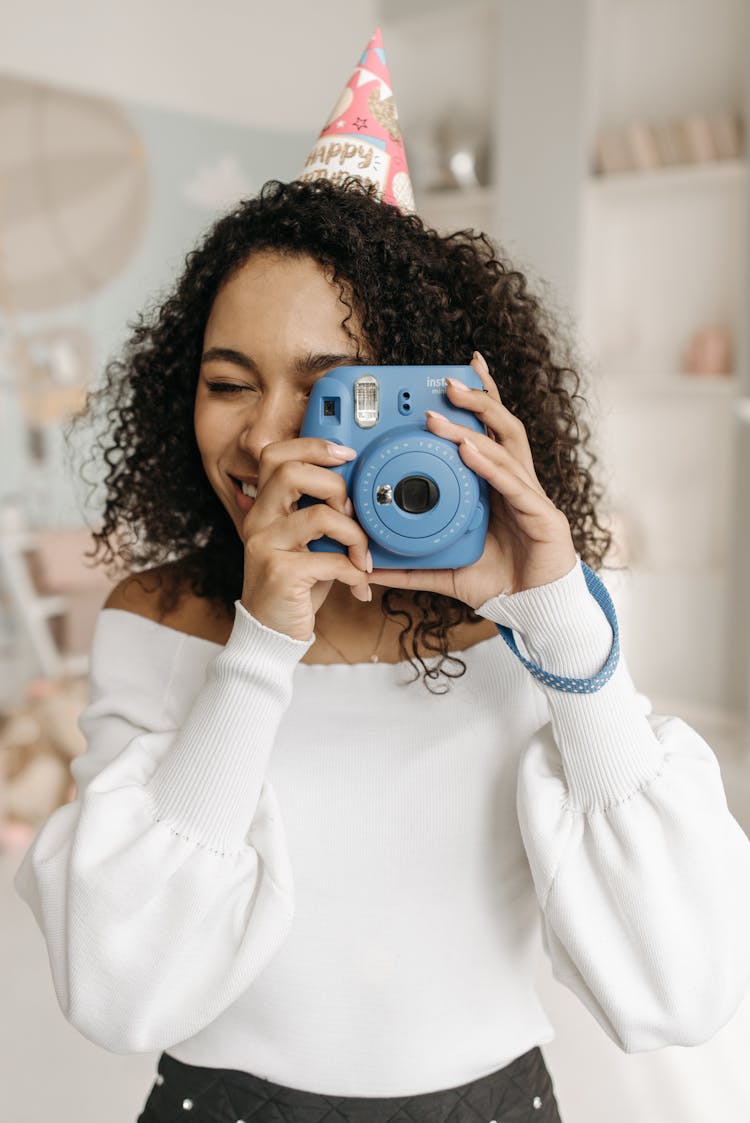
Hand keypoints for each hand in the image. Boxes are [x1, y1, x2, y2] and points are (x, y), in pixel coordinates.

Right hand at [240, 438, 371, 639]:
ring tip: (361, 556)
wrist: (271, 632)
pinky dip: (354, 572)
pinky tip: (357, 584)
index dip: (312, 446)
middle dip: (335, 484)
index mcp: (263, 507)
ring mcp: (265, 546)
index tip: (346, 455)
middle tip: (351, 512)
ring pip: (319, 515)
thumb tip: (360, 491)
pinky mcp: (279, 574)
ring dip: (354, 534)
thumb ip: (320, 513)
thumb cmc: (296, 585)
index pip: (275, 455)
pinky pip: (331, 560)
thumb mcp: (306, 542)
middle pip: (291, 471)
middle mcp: (257, 521)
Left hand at [369, 351, 576, 608]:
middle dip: (477, 398)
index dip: (474, 404)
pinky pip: (514, 485)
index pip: (486, 434)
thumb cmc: (500, 583)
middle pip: (501, 427)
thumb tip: (371, 569)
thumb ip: (410, 569)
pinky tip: (469, 451)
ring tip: (449, 404)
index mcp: (496, 488)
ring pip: (505, 447)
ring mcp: (531, 496)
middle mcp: (515, 483)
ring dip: (476, 423)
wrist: (538, 612)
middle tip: (446, 379)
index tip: (448, 379)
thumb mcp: (447, 572)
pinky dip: (489, 465)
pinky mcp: (542, 516)